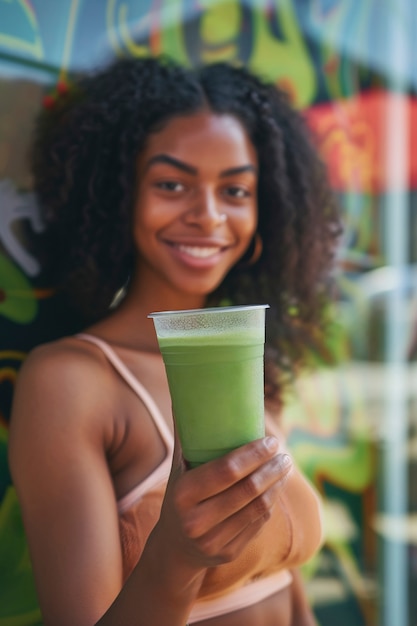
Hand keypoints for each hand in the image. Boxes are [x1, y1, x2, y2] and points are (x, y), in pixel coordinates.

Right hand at [155, 431, 292, 571]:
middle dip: (271, 468)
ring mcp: (213, 541)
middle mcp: (196, 520)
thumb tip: (183, 395)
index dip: (253, 454)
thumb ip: (185, 437)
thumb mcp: (177, 470)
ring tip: (285, 466)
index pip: (226, 470)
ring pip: (257, 507)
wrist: (173, 548)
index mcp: (182, 494)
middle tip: (283, 452)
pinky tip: (276, 487)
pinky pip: (258, 523)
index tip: (270, 440)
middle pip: (247, 490)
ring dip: (276, 484)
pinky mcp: (229, 553)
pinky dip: (271, 502)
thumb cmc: (179, 496)